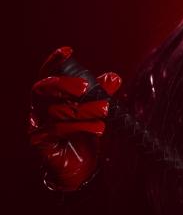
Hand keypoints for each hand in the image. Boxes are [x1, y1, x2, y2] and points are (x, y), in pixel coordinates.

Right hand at [28, 47, 121, 190]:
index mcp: (52, 93)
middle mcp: (40, 105)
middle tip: (85, 87)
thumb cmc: (84, 130)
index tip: (67, 51)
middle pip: (43, 88)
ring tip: (104, 110)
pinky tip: (98, 128)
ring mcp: (36, 123)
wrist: (79, 163)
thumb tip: (113, 78)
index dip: (54, 61)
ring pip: (57, 111)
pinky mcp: (39, 141)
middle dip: (65, 84)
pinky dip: (80, 127)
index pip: (48, 72)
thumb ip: (103, 92)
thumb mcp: (96, 109)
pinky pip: (56, 130)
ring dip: (84, 110)